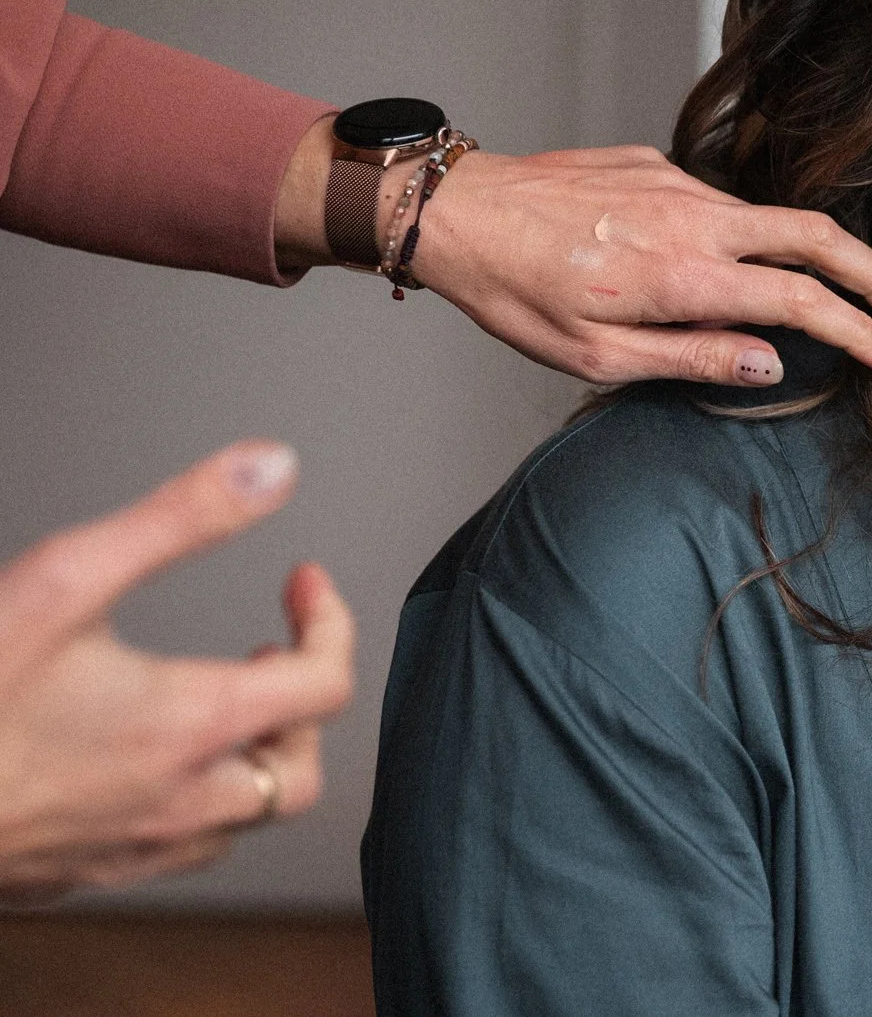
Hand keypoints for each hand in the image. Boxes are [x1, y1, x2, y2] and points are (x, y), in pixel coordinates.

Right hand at [0, 441, 355, 905]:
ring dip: (250, 761)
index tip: (304, 585)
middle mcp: (177, 799)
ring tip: (221, 708)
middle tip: (272, 657)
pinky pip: (171, 854)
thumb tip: (269, 469)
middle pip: (300, 771)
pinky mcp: (76, 874)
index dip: (331, 621)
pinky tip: (151, 769)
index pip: (327, 683)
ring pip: (238, 822)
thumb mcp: (68, 579)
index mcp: (192, 726)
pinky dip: (190, 807)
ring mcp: (128, 848)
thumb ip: (180, 519)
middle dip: (302, 708)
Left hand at [285, 125, 871, 385]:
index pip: (803, 300)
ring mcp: (679, 186)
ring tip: (831, 299)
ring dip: (813, 258)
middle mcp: (694, 221)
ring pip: (772, 219)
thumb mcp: (596, 355)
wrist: (454, 210)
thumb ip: (693, 358)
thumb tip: (771, 364)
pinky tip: (719, 266)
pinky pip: (719, 206)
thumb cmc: (513, 291)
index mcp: (683, 277)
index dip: (859, 330)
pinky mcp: (658, 166)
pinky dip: (741, 238)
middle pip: (819, 237)